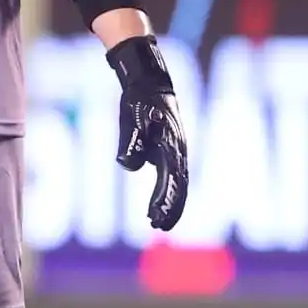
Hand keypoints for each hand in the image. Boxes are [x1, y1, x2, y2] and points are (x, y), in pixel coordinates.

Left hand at [107, 35, 189, 230]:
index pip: (173, 181)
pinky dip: (168, 191)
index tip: (156, 219)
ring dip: (170, 202)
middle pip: (179, 186)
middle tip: (158, 226)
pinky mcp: (170, 150)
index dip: (166, 202)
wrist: (150, 82)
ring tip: (158, 221)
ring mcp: (176, 150)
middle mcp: (178, 151)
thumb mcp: (132, 118)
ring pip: (178, 183)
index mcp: (172, 146)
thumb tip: (128, 165)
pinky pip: (173, 176)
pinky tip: (157, 203)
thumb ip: (131, 142)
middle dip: (170, 207)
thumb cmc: (140, 100)